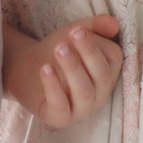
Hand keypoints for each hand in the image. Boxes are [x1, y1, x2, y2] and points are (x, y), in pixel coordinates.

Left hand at [7, 15, 124, 128]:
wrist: (28, 68)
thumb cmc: (59, 51)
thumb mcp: (76, 34)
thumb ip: (96, 26)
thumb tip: (114, 24)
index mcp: (108, 73)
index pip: (113, 59)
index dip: (96, 43)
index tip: (77, 29)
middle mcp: (100, 94)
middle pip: (102, 76)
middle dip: (89, 53)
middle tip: (72, 34)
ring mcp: (81, 109)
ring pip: (85, 91)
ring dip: (73, 67)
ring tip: (59, 48)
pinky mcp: (59, 118)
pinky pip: (61, 105)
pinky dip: (53, 86)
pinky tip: (45, 68)